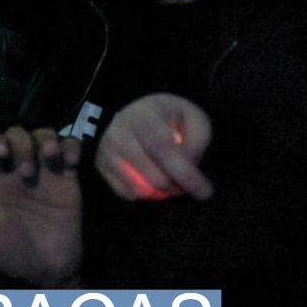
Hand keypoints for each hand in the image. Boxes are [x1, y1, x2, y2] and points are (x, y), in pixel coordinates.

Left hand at [0, 128, 82, 286]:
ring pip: (43, 136)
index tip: (3, 153)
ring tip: (51, 158)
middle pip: (17, 135)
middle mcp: (18, 172)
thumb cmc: (14, 255)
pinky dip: (71, 146)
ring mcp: (45, 173)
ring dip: (47, 139)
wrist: (50, 271)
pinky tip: (71, 160)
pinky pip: (70, 149)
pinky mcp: (68, 178)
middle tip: (28, 173)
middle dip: (22, 144)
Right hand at [96, 93, 212, 200]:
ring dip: (161, 191)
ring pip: (139, 190)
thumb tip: (188, 171)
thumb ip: (196, 143)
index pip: (163, 149)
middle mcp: (118, 133)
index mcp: (143, 116)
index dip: (185, 174)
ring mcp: (106, 151)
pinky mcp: (101, 167)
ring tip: (169, 176)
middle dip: (177, 185)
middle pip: (153, 176)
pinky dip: (145, 192)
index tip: (205, 192)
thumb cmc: (168, 117)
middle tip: (187, 179)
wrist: (133, 112)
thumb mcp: (192, 119)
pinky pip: (127, 194)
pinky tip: (151, 177)